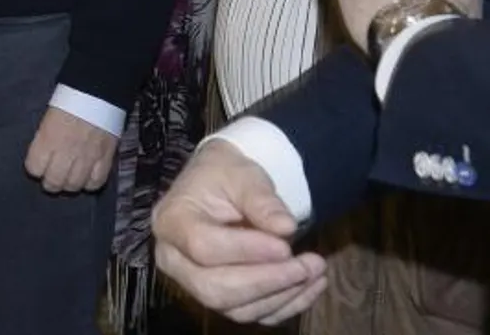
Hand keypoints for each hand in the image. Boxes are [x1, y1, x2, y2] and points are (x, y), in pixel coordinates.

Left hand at [23, 106, 115, 192]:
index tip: (38, 166)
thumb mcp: (48, 118)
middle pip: (54, 182)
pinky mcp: (106, 158)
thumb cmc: (69, 100)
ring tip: (68, 179)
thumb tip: (41, 158)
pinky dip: (90, 184)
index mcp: (47, 138)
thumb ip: (44, 140)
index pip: (34, 168)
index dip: (35, 169)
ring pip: (74, 185)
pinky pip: (96, 182)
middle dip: (50, 183)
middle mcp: (66, 151)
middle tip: (52, 178)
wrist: (98, 91)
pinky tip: (86, 178)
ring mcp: (87, 156)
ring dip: (69, 185)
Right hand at [154, 140, 327, 325]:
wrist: (219, 185)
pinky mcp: (217, 297)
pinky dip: (286, 306)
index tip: (285, 246)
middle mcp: (174, 259)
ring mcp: (193, 283)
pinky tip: (311, 285)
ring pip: (234, 308)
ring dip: (282, 296)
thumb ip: (261, 200)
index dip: (246, 251)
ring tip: (316, 271)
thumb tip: (285, 228)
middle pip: (214, 288)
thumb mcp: (242, 175)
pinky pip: (251, 314)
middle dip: (267, 282)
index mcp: (172, 221)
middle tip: (308, 265)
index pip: (203, 247)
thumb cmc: (226, 176)